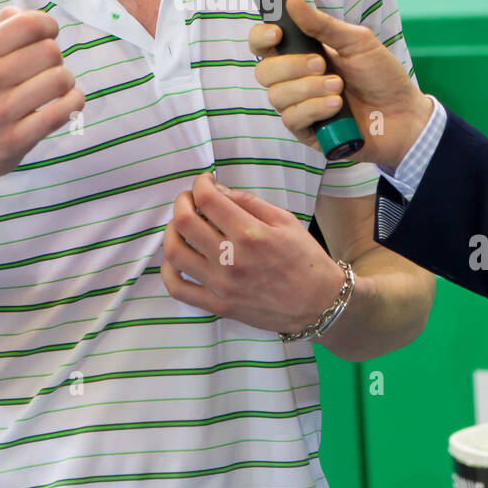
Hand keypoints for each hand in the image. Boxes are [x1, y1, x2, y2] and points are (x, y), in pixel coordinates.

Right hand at [0, 5, 83, 185]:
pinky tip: (64, 104)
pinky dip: (73, 103)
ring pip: (61, 79)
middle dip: (56, 58)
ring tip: (54, 89)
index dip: (48, 26)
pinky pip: (63, 111)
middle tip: (46, 70)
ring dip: (66, 82)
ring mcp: (0, 112)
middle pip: (50, 51)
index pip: (30, 23)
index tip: (46, 37)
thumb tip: (23, 12)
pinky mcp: (15, 140)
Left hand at [160, 172, 344, 334]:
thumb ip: (249, 202)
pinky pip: (178, 289)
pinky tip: (176, 258)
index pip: (207, 200)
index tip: (204, 181)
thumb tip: (218, 191)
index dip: (200, 183)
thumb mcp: (285, 220)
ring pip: (175, 252)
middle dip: (182, 201)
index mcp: (250, 234)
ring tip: (181, 225)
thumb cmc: (305, 259)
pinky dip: (168, 271)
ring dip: (171, 231)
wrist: (319, 304)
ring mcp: (221, 285)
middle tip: (190, 199)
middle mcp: (231, 259)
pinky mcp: (218, 306)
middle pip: (184, 222)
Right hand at [248, 0, 433, 167]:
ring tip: (339, 87)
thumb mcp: (357, 42)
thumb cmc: (382, 77)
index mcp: (303, 54)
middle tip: (321, 63)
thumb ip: (323, 25)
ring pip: (277, 96)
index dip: (261, 38)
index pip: (264, 45)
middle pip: (264, 71)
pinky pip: (292, 118)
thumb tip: (292, 1)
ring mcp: (300, 106)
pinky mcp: (307, 131)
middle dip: (290, 66)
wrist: (404, 114)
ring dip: (308, 88)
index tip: (276, 34)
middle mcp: (296, 80)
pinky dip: (314, 108)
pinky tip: (336, 105)